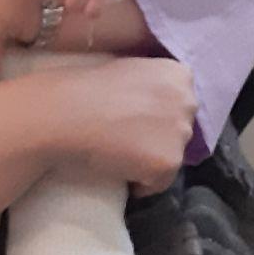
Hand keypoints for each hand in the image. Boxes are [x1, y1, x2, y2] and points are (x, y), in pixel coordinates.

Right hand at [42, 55, 196, 195]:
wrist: (66, 112)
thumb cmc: (86, 90)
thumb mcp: (130, 72)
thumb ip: (152, 86)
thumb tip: (155, 108)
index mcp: (178, 74)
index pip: (180, 104)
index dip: (157, 115)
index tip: (135, 119)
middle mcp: (188, 100)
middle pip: (180, 129)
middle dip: (159, 137)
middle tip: (127, 138)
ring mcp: (181, 132)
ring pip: (173, 156)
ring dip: (151, 159)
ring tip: (121, 154)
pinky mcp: (169, 162)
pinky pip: (160, 182)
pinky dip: (142, 182)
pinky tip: (119, 169)